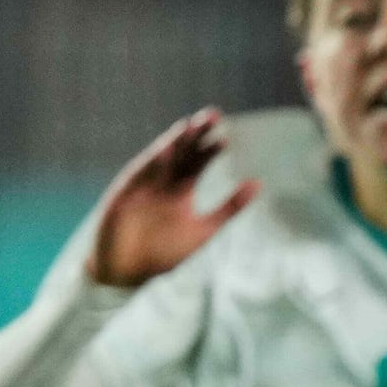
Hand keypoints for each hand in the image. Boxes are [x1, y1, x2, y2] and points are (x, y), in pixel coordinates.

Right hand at [90, 110, 258, 290]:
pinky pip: (142, 172)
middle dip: (196, 135)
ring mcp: (144, 186)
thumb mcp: (207, 228)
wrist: (128, 271)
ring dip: (176, 141)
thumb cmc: (166, 253)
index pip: (197, 163)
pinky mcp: (127, 192)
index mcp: (181, 192)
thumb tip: (259, 183)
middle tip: (214, 115)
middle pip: (182, 153)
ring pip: (162, 157)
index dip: (210, 150)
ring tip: (192, 124)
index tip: (226, 137)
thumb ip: (231, 206)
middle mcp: (163, 184)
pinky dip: (155, 159)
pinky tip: (168, 146)